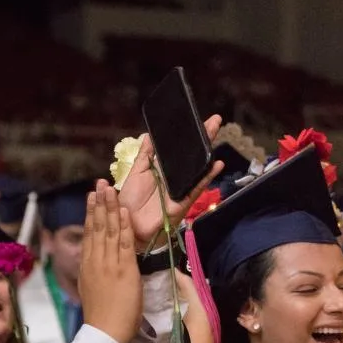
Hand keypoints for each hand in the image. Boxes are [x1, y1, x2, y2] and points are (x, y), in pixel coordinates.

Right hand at [79, 180, 142, 342]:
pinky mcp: (125, 270)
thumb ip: (95, 272)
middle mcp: (97, 261)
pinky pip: (125, 243)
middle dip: (99, 203)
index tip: (92, 197)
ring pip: (110, 230)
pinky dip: (124, 225)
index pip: (90, 234)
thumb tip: (97, 262)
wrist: (105, 332)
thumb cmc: (102, 317)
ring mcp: (110, 264)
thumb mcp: (92, 289)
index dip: (91, 214)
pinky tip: (123, 211)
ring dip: (110, 208)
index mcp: (88, 266)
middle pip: (98, 227)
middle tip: (100, 184)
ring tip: (110, 189)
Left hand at [117, 115, 224, 248]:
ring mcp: (180, 188)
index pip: (177, 149)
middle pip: (192, 154)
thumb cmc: (130, 202)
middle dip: (204, 137)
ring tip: (215, 132)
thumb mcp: (135, 174)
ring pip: (198, 167)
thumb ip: (144, 156)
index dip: (187, 135)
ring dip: (207, 150)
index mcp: (162, 169)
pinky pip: (197, 187)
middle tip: (215, 119)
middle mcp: (174, 177)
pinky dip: (207, 177)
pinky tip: (216, 164)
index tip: (196, 119)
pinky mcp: (183, 200)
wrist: (127, 224)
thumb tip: (149, 135)